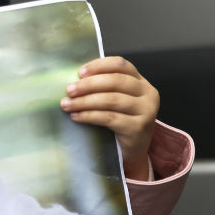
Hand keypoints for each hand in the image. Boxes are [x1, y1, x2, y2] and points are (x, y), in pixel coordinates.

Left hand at [60, 56, 157, 180]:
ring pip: (111, 100)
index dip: (99, 65)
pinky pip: (109, 118)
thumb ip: (104, 87)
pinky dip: (89, 116)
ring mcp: (146, 111)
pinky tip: (76, 116)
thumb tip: (75, 79)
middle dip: (88, 85)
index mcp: (141, 81)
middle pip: (115, 81)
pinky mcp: (138, 127)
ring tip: (67, 104)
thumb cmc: (121, 121)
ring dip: (85, 101)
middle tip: (69, 90)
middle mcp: (147, 93)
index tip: (80, 72)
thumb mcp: (117, 99)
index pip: (121, 64)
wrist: (133, 150)